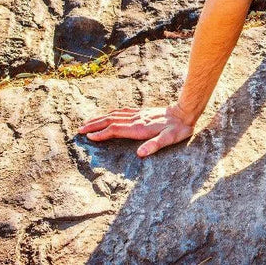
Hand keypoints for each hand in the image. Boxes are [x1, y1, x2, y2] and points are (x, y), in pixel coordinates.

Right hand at [78, 104, 194, 157]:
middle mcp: (136, 119)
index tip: (88, 137)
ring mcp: (138, 115)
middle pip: (110, 121)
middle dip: (94, 125)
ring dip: (100, 119)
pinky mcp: (142, 112)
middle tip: (79, 130)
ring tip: (87, 123)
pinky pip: (122, 112)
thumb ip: (155, 145)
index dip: (101, 134)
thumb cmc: (178, 129)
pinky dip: (111, 114)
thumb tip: (140, 153)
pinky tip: (108, 115)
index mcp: (139, 128)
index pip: (115, 130)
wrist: (185, 112)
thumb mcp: (170, 139)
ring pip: (114, 115)